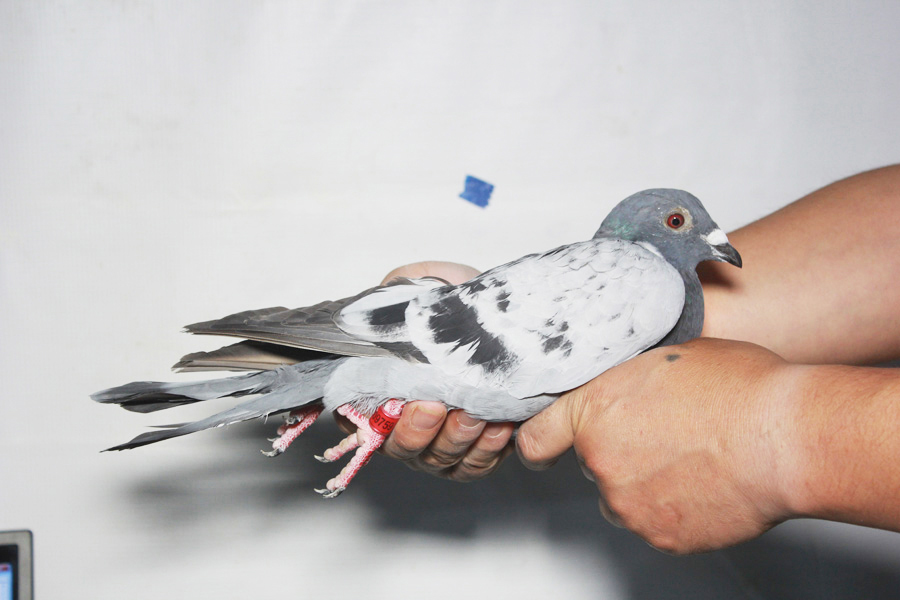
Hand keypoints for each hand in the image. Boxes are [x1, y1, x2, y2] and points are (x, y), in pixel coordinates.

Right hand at [340, 261, 516, 480]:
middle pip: (400, 447)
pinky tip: (498, 427)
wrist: (506, 316)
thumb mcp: (424, 286)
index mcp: (380, 392)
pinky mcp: (474, 453)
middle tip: (435, 407)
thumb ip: (395, 295)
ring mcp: (438, 443)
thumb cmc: (459, 305)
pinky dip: (487, 449)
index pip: (361, 420)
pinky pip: (475, 464)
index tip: (395, 401)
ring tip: (475, 414)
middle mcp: (405, 424)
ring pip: (439, 458)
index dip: (375, 419)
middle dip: (417, 431)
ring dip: (456, 438)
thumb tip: (371, 310)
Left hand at [516, 338, 796, 553]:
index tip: (542, 448)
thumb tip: (625, 386)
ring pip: (623, 498)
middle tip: (662, 437)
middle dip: (617, 453)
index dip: (540, 441)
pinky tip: (705, 485)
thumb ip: (628, 380)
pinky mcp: (662, 535)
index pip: (537, 436)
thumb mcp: (669, 358)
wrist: (786, 437)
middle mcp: (601, 460)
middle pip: (592, 464)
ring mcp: (630, 503)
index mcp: (596, 409)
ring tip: (691, 461)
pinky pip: (657, 522)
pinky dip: (674, 509)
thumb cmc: (738, 389)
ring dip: (644, 484)